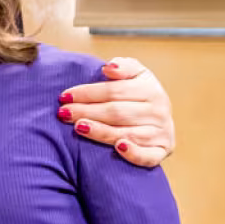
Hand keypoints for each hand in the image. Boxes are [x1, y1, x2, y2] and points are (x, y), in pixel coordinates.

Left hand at [58, 57, 175, 167]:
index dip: (88, 92)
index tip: (64, 96)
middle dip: (87, 112)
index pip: (115, 91)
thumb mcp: (136, 76)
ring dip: (101, 131)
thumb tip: (108, 67)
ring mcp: (161, 134)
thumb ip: (124, 67)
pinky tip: (118, 148)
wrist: (160, 123)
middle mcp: (158, 112)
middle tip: (63, 113)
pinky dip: (134, 154)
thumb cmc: (138, 97)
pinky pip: (147, 156)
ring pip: (127, 133)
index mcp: (151, 90)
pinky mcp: (161, 153)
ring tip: (78, 127)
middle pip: (117, 112)